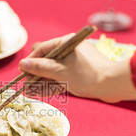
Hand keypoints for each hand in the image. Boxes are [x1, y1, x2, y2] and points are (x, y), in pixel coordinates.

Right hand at [19, 35, 135, 102]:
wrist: (113, 84)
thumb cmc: (87, 75)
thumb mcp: (60, 72)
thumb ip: (41, 68)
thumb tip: (24, 64)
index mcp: (67, 42)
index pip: (44, 49)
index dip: (31, 61)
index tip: (22, 71)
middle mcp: (71, 50)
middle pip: (48, 61)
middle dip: (36, 74)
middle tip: (25, 85)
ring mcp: (76, 62)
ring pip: (55, 71)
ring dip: (43, 82)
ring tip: (31, 92)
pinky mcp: (80, 72)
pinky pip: (63, 76)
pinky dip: (53, 84)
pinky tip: (42, 93)